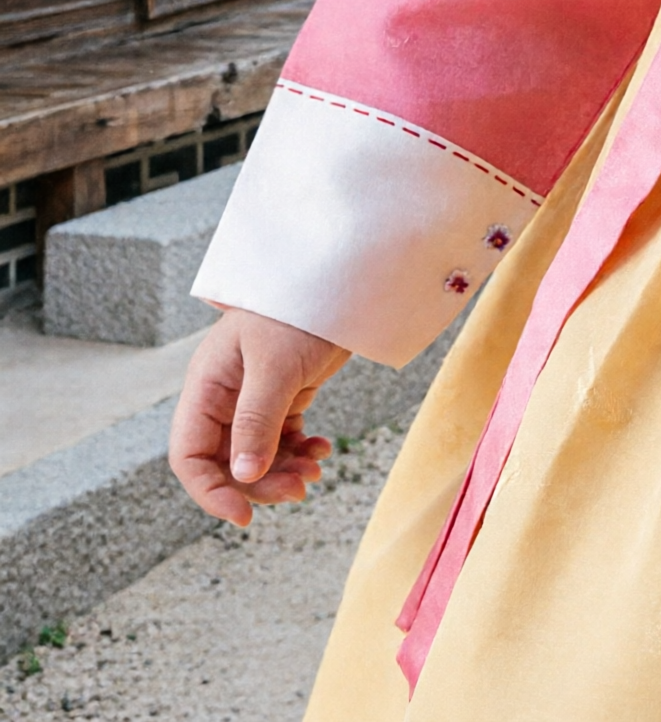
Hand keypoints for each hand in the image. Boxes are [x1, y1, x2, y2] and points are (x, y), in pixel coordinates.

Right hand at [169, 308, 349, 525]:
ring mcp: (253, 398)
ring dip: (282, 471)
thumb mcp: (275, 367)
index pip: (190, 454)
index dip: (209, 491)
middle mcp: (224, 397)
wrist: (336, 278)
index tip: (243, 515)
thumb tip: (243, 477)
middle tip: (299, 489)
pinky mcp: (283, 395)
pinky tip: (322, 450)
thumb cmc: (297, 311)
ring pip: (256, 454)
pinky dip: (299, 450)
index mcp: (206, 387)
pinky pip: (282, 438)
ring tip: (315, 472)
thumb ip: (256, 421)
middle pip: (227, 461)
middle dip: (259, 482)